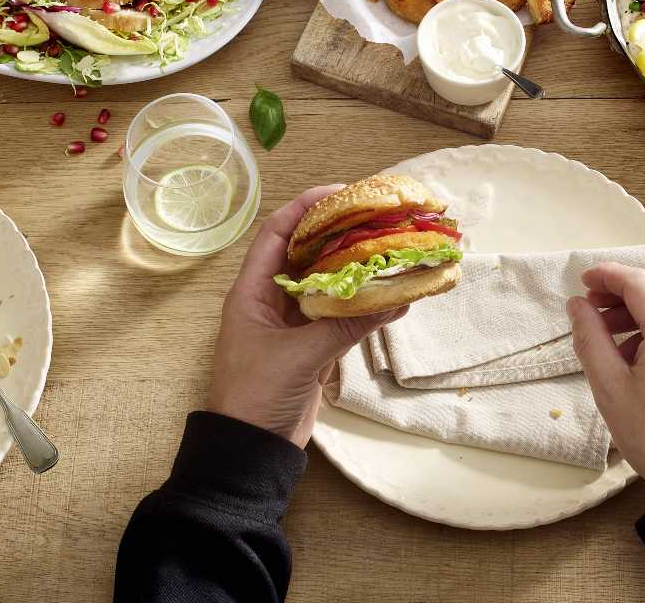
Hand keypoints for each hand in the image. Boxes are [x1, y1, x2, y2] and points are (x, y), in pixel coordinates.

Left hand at [205, 186, 406, 446]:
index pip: (278, 234)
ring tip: (390, 249)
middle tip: (377, 217)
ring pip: (326, 284)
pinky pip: (339, 316)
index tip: (342, 193)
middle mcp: (271, 301)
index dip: (307, 208)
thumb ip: (345, 326)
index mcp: (252, 293)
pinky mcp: (310, 348)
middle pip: (307, 254)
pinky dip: (363, 306)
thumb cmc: (255, 397)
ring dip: (355, 269)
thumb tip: (395, 299)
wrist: (249, 451)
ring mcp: (291, 325)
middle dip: (340, 234)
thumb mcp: (299, 357)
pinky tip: (393, 297)